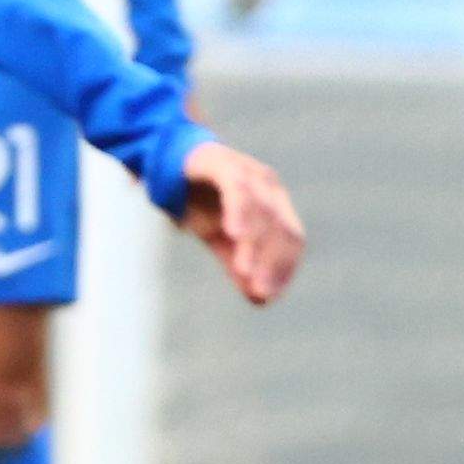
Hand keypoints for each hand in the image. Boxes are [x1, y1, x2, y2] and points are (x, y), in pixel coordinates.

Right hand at [172, 139, 304, 305]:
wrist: (170, 163)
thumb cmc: (203, 201)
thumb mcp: (221, 239)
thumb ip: (240, 265)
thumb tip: (261, 300)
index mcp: (276, 203)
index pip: (292, 239)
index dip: (284, 268)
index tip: (268, 296)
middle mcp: (269, 185)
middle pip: (281, 228)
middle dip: (272, 263)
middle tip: (259, 293)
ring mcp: (248, 171)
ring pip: (261, 212)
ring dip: (254, 244)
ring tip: (244, 272)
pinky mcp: (224, 163)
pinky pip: (237, 188)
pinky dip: (239, 211)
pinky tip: (233, 234)